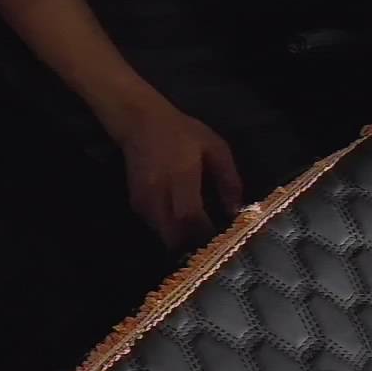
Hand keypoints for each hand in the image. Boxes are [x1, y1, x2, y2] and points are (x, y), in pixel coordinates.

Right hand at [116, 103, 242, 250]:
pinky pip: (155, 228)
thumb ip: (228, 179)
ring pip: (163, 235)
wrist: (140, 122)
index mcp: (181, 176)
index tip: (221, 241)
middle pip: (173, 234)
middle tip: (211, 248)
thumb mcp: (215, 147)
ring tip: (200, 241)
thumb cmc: (182, 132)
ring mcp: (144, 200)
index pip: (190, 216)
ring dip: (181, 242)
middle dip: (193, 246)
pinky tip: (184, 228)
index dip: (205, 234)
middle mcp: (159, 192)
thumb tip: (235, 211)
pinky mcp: (136, 204)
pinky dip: (170, 232)